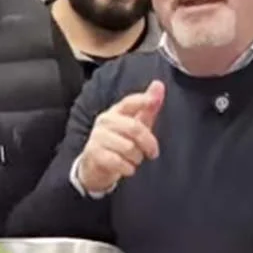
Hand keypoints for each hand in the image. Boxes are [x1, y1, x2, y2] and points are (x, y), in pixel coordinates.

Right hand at [75, 80, 165, 195]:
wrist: (94, 166)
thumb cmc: (119, 142)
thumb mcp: (135, 124)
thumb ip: (148, 107)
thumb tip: (159, 84)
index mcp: (116, 112)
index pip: (129, 102)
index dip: (142, 100)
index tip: (152, 100)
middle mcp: (105, 121)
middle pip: (134, 128)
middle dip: (148, 143)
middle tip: (153, 153)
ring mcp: (97, 137)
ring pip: (128, 147)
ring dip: (137, 158)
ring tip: (134, 160)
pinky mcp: (94, 153)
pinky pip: (118, 162)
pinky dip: (127, 168)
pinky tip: (127, 168)